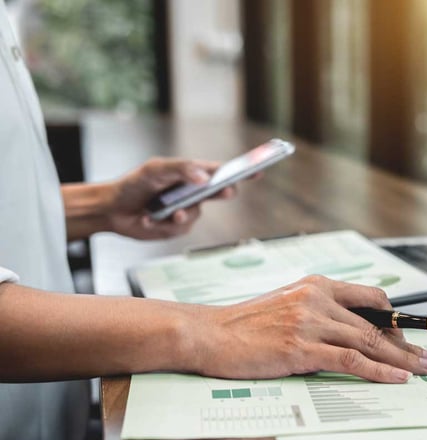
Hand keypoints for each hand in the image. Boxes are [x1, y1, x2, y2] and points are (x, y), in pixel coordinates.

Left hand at [107, 158, 234, 239]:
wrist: (112, 209)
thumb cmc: (134, 184)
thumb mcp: (156, 170)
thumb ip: (181, 169)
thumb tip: (204, 177)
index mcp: (191, 174)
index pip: (220, 171)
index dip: (241, 171)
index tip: (258, 169)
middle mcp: (193, 193)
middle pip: (218, 193)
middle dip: (223, 192)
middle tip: (227, 190)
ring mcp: (186, 211)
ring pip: (196, 215)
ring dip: (179, 213)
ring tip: (161, 212)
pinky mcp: (176, 228)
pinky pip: (180, 228)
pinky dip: (162, 224)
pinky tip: (147, 219)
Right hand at [191, 276, 426, 382]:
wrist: (208, 332)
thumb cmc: (245, 324)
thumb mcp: (287, 305)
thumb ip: (319, 312)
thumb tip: (350, 333)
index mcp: (316, 285)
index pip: (370, 298)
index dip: (395, 320)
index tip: (410, 337)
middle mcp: (317, 299)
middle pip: (375, 325)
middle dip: (408, 344)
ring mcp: (310, 323)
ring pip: (369, 342)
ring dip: (403, 359)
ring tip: (425, 370)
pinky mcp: (301, 348)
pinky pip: (350, 360)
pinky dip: (378, 370)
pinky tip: (396, 378)